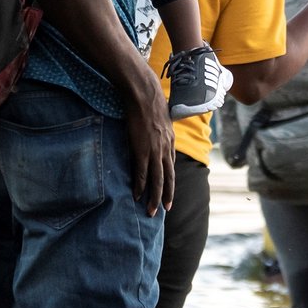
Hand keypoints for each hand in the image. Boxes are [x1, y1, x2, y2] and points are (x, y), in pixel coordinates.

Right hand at [124, 75, 174, 214]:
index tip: (169, 192)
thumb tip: (156, 132)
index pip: (171, 167)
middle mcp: (165, 149)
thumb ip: (160, 129)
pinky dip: (139, 186)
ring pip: (157, 180)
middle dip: (167, 195)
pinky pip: (141, 173)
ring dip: (154, 197)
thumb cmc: (150, 103)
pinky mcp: (142, 150)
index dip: (170, 181)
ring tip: (152, 211)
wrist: (144, 95)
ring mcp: (154, 151)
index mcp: (170, 142)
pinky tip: (136, 196)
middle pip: (168, 178)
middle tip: (165, 210)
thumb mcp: (162, 119)